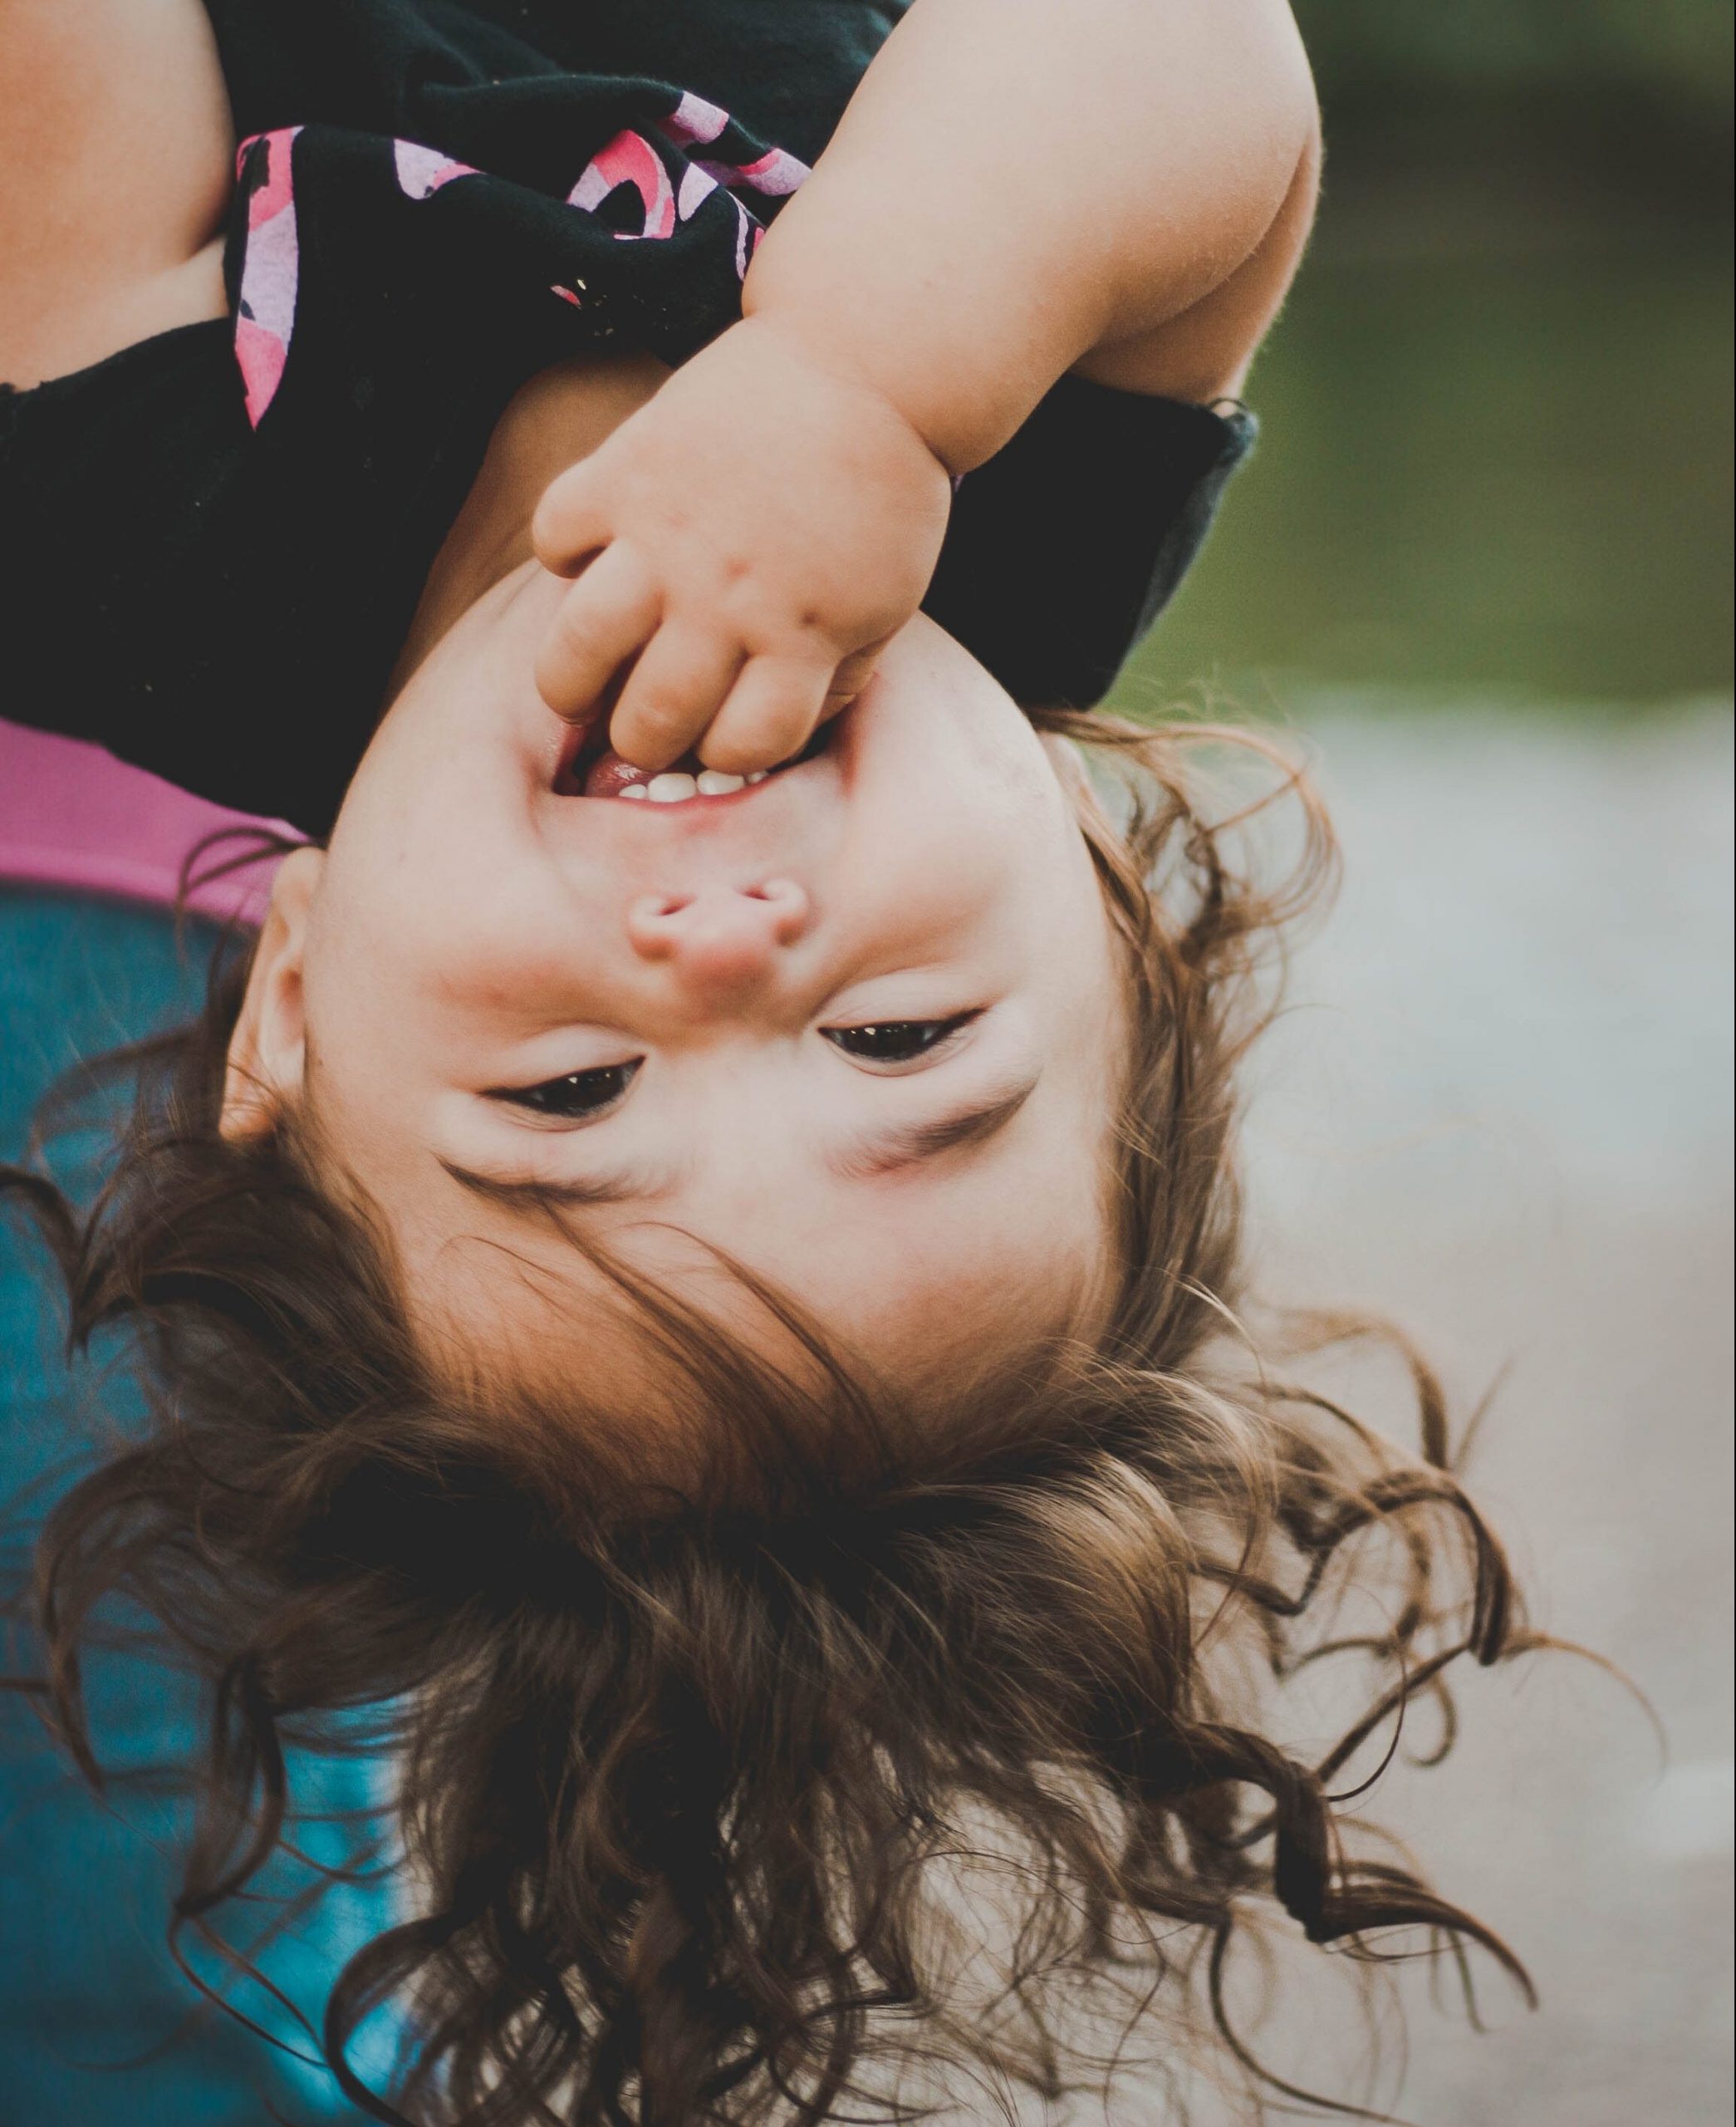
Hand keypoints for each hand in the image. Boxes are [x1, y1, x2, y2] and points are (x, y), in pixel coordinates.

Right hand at [531, 316, 952, 774]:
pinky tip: (591, 557)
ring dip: (569, 685)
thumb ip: (835, 678)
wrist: (870, 359)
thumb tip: (770, 734)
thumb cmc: (882, 494)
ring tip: (577, 688)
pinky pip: (553, 536)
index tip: (721, 734)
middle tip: (638, 727)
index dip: (727, 755)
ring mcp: (669, 535)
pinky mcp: (626, 469)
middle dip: (640, 742)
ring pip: (578, 651)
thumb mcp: (886, 604)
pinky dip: (561, 554)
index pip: (740, 748)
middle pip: (651, 720)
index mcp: (802, 635)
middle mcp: (727, 597)